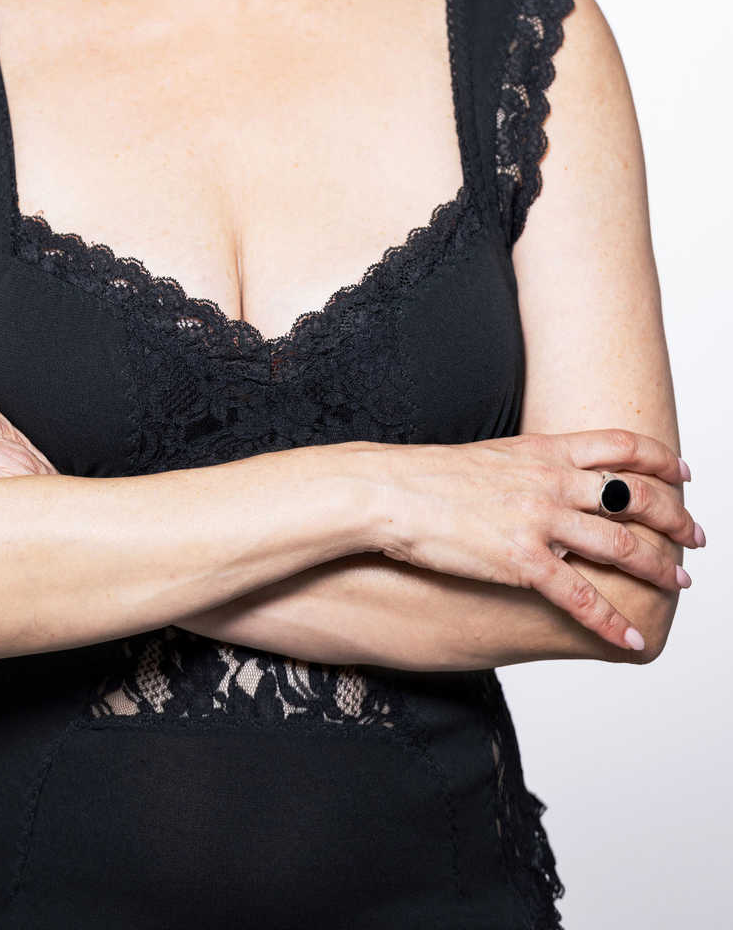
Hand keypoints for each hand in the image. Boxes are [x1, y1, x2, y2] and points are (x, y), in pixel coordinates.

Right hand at [364, 429, 701, 652]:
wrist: (389, 492)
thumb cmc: (429, 476)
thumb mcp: (491, 456)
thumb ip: (530, 465)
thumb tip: (550, 475)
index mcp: (544, 450)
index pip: (621, 445)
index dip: (660, 459)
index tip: (684, 471)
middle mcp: (552, 480)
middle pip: (635, 495)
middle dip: (675, 518)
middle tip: (696, 538)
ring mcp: (540, 520)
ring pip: (622, 544)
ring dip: (658, 567)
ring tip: (679, 583)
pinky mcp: (522, 560)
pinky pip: (581, 596)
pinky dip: (612, 622)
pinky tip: (631, 639)